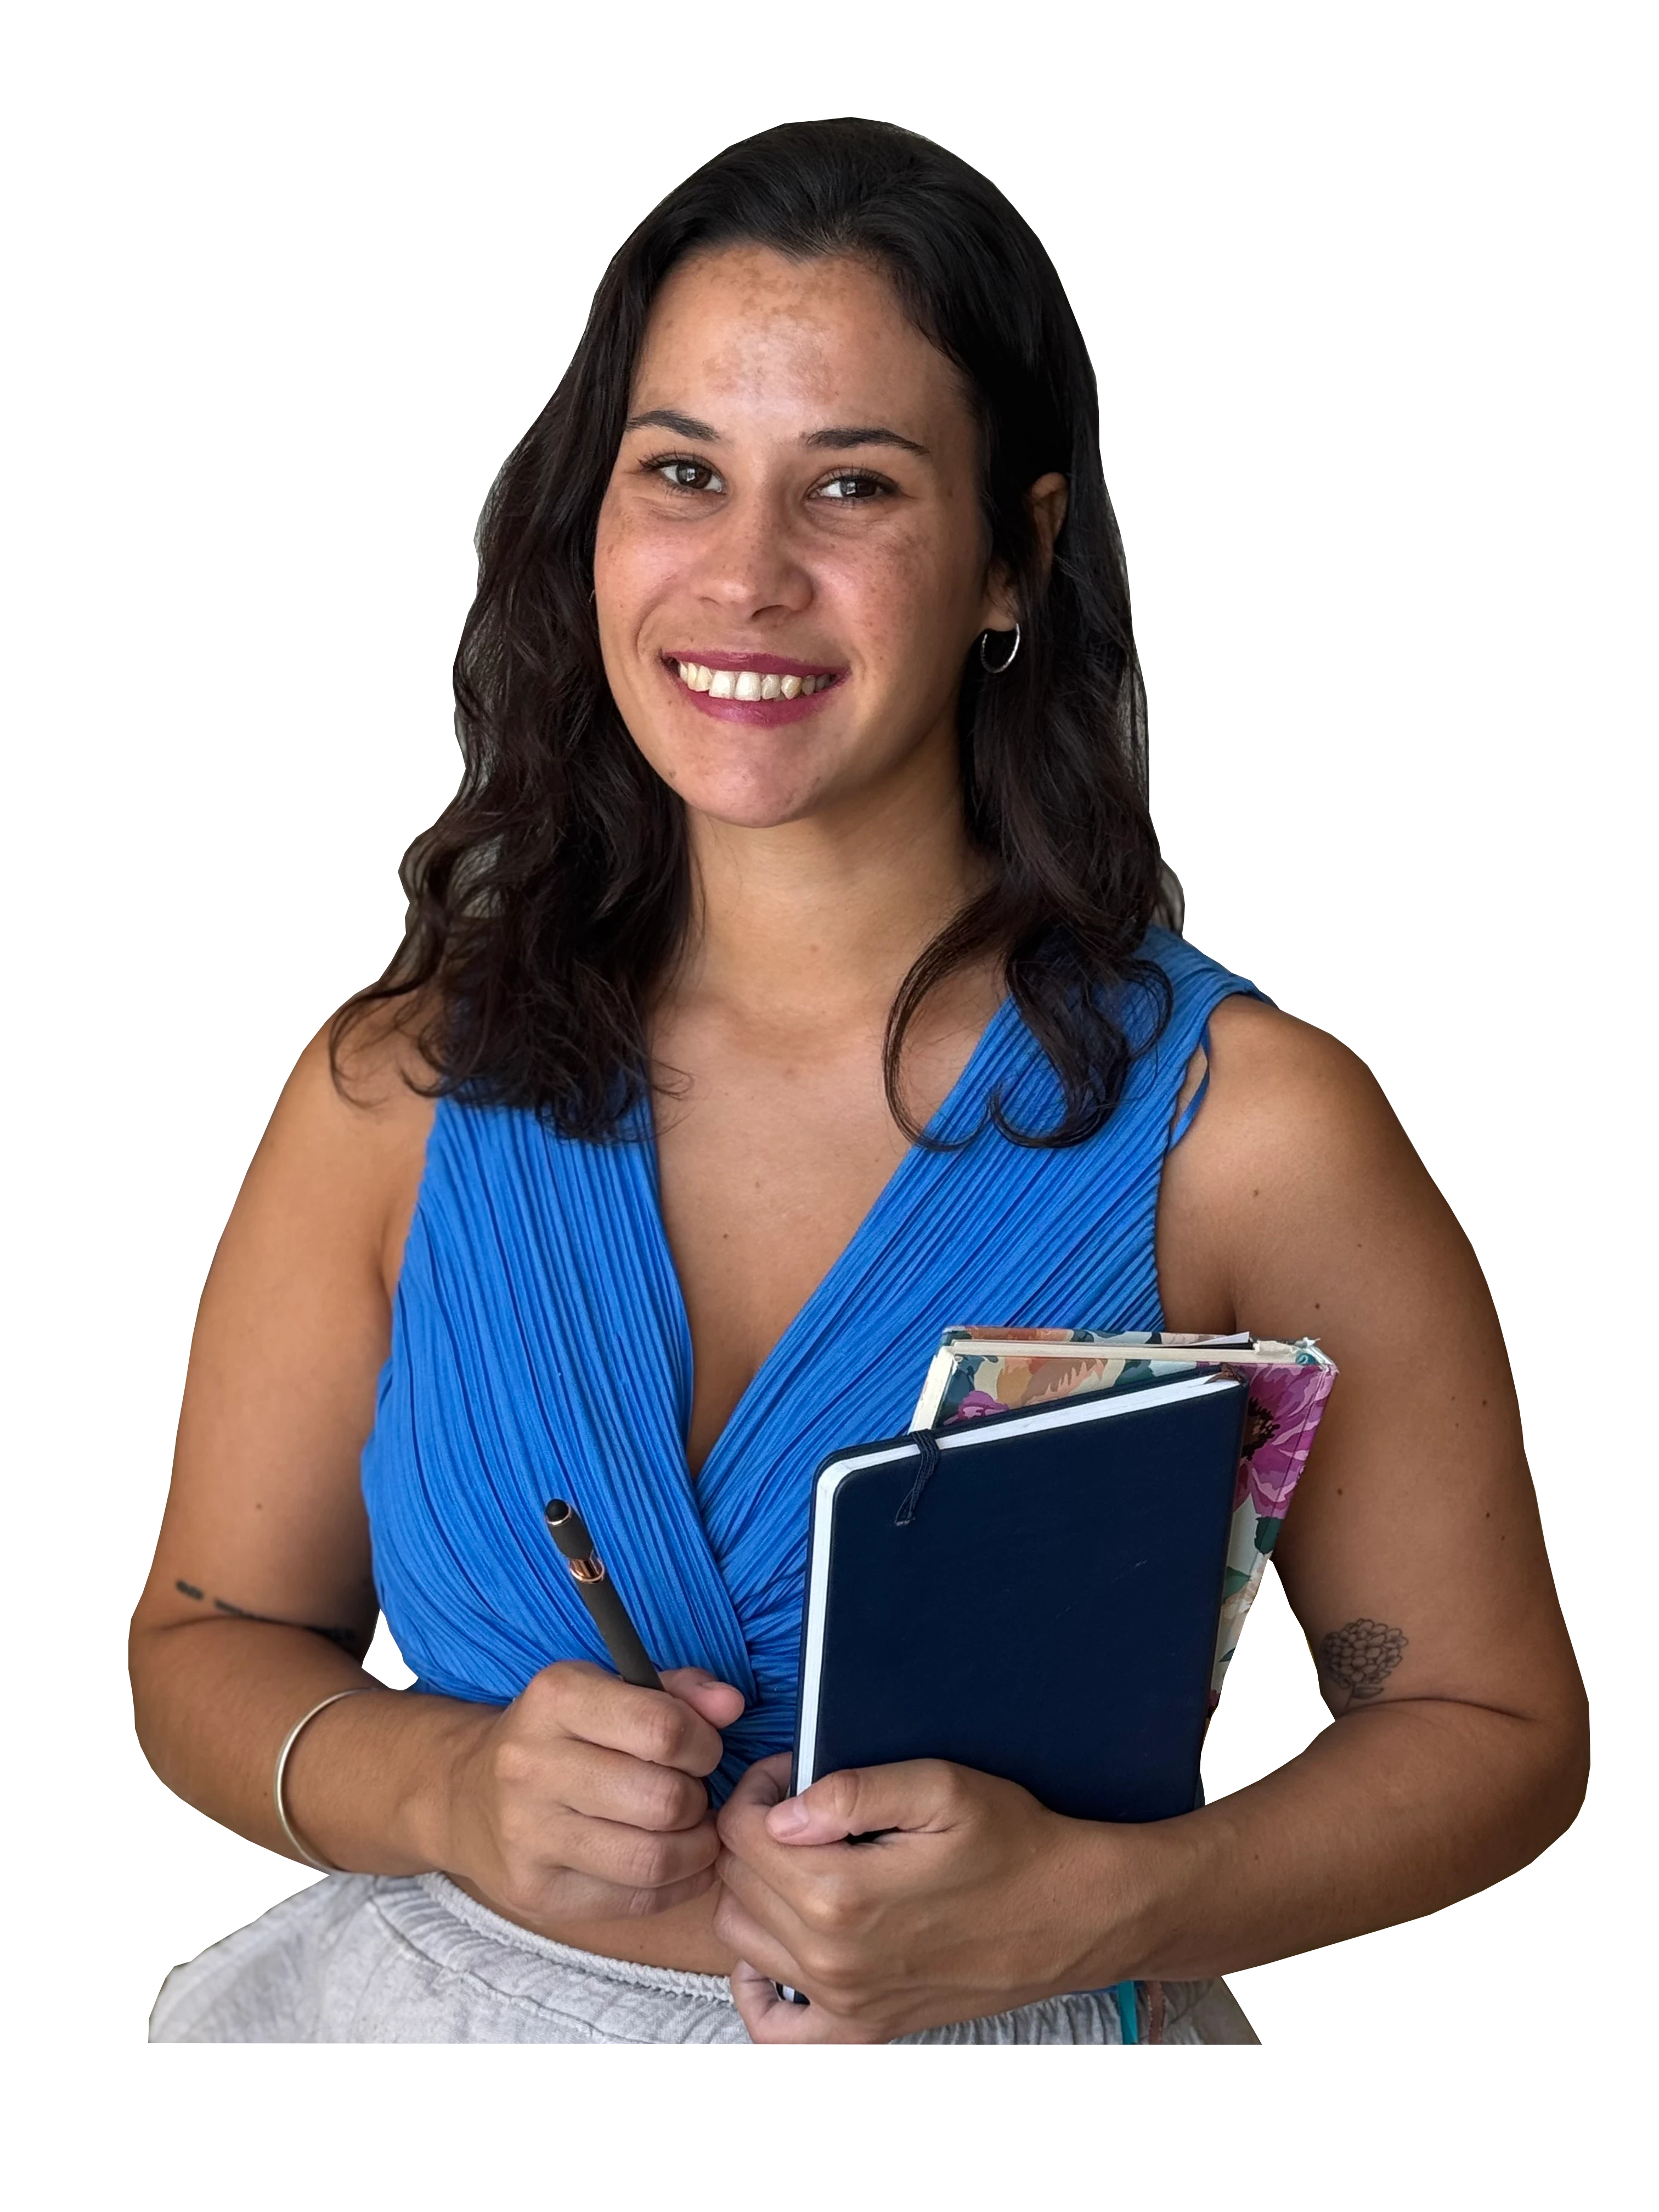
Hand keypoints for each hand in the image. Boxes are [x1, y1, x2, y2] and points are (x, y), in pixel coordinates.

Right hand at [440, 1660, 744, 1927]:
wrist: (467, 1795)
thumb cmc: (560, 1737)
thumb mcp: (608, 1690)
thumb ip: (677, 1692)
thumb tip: (731, 1706)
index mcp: (555, 1699)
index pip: (663, 1729)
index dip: (704, 1744)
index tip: (702, 1750)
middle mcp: (531, 1765)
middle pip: (663, 1800)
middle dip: (697, 1799)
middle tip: (691, 1793)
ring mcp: (527, 1836)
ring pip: (653, 1859)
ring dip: (694, 1848)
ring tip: (689, 1830)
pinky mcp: (535, 1893)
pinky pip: (636, 1900)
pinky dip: (676, 1884)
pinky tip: (675, 1862)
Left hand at [713, 1752, 1115, 2043]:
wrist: (1070, 1914)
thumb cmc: (1011, 1843)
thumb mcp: (942, 1788)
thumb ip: (855, 1790)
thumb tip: (783, 1813)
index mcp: (844, 1895)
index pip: (743, 1834)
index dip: (756, 1791)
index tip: (788, 1775)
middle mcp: (833, 1959)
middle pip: (736, 1884)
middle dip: (752, 1834)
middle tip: (796, 1808)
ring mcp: (845, 2001)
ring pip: (741, 1940)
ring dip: (753, 1894)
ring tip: (797, 1861)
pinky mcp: (864, 2028)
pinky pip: (775, 2031)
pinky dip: (759, 1990)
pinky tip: (781, 1946)